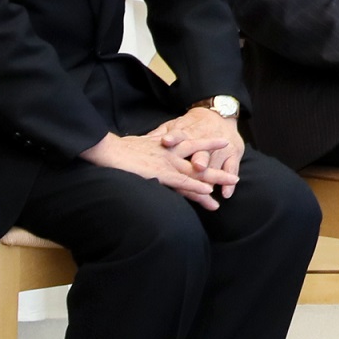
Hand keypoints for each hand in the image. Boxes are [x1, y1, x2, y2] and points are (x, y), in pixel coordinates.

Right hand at [83, 130, 233, 209]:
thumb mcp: (135, 148)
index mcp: (163, 147)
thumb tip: (148, 154)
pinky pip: (180, 180)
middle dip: (218, 168)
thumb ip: (146, 149)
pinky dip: (195, 185)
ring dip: (215, 177)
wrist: (102, 148)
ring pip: (196, 171)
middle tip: (236, 175)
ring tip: (234, 181)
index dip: (206, 149)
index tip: (222, 148)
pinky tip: (208, 190)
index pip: (190, 148)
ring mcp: (165, 162)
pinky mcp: (158, 172)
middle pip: (199, 161)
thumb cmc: (114, 149)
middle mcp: (168, 153)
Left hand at [150, 106, 244, 198]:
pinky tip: (226, 193)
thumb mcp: (174, 126)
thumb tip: (141, 140)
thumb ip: (159, 134)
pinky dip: (229, 182)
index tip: (166, 141)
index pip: (178, 134)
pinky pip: (232, 167)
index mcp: (187, 132)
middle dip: (200, 159)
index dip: (173, 138)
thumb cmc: (191, 125)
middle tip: (198, 166)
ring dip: (214, 175)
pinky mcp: (233, 153)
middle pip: (200, 151)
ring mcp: (219, 148)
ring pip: (216, 162)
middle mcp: (203, 140)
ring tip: (211, 187)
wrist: (218, 114)